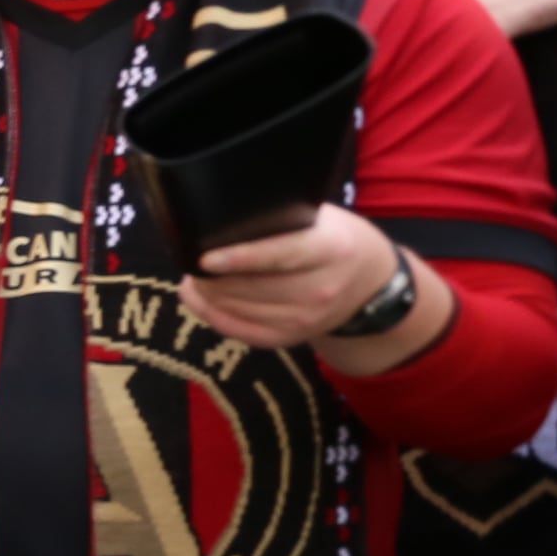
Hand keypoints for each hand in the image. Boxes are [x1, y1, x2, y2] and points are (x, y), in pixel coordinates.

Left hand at [179, 204, 400, 349]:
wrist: (369, 282)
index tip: (205, 259)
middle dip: (211, 278)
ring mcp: (308, 319)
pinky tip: (199, 300)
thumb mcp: (319, 216)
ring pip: (241, 311)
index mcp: (330, 249)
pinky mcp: (292, 338)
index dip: (240, 258)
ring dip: (207, 297)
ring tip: (191, 279)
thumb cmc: (331, 238)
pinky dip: (214, 317)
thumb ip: (280, 218)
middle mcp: (322, 288)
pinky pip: (243, 332)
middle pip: (252, 288)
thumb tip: (221, 219)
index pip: (280, 255)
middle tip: (187, 263)